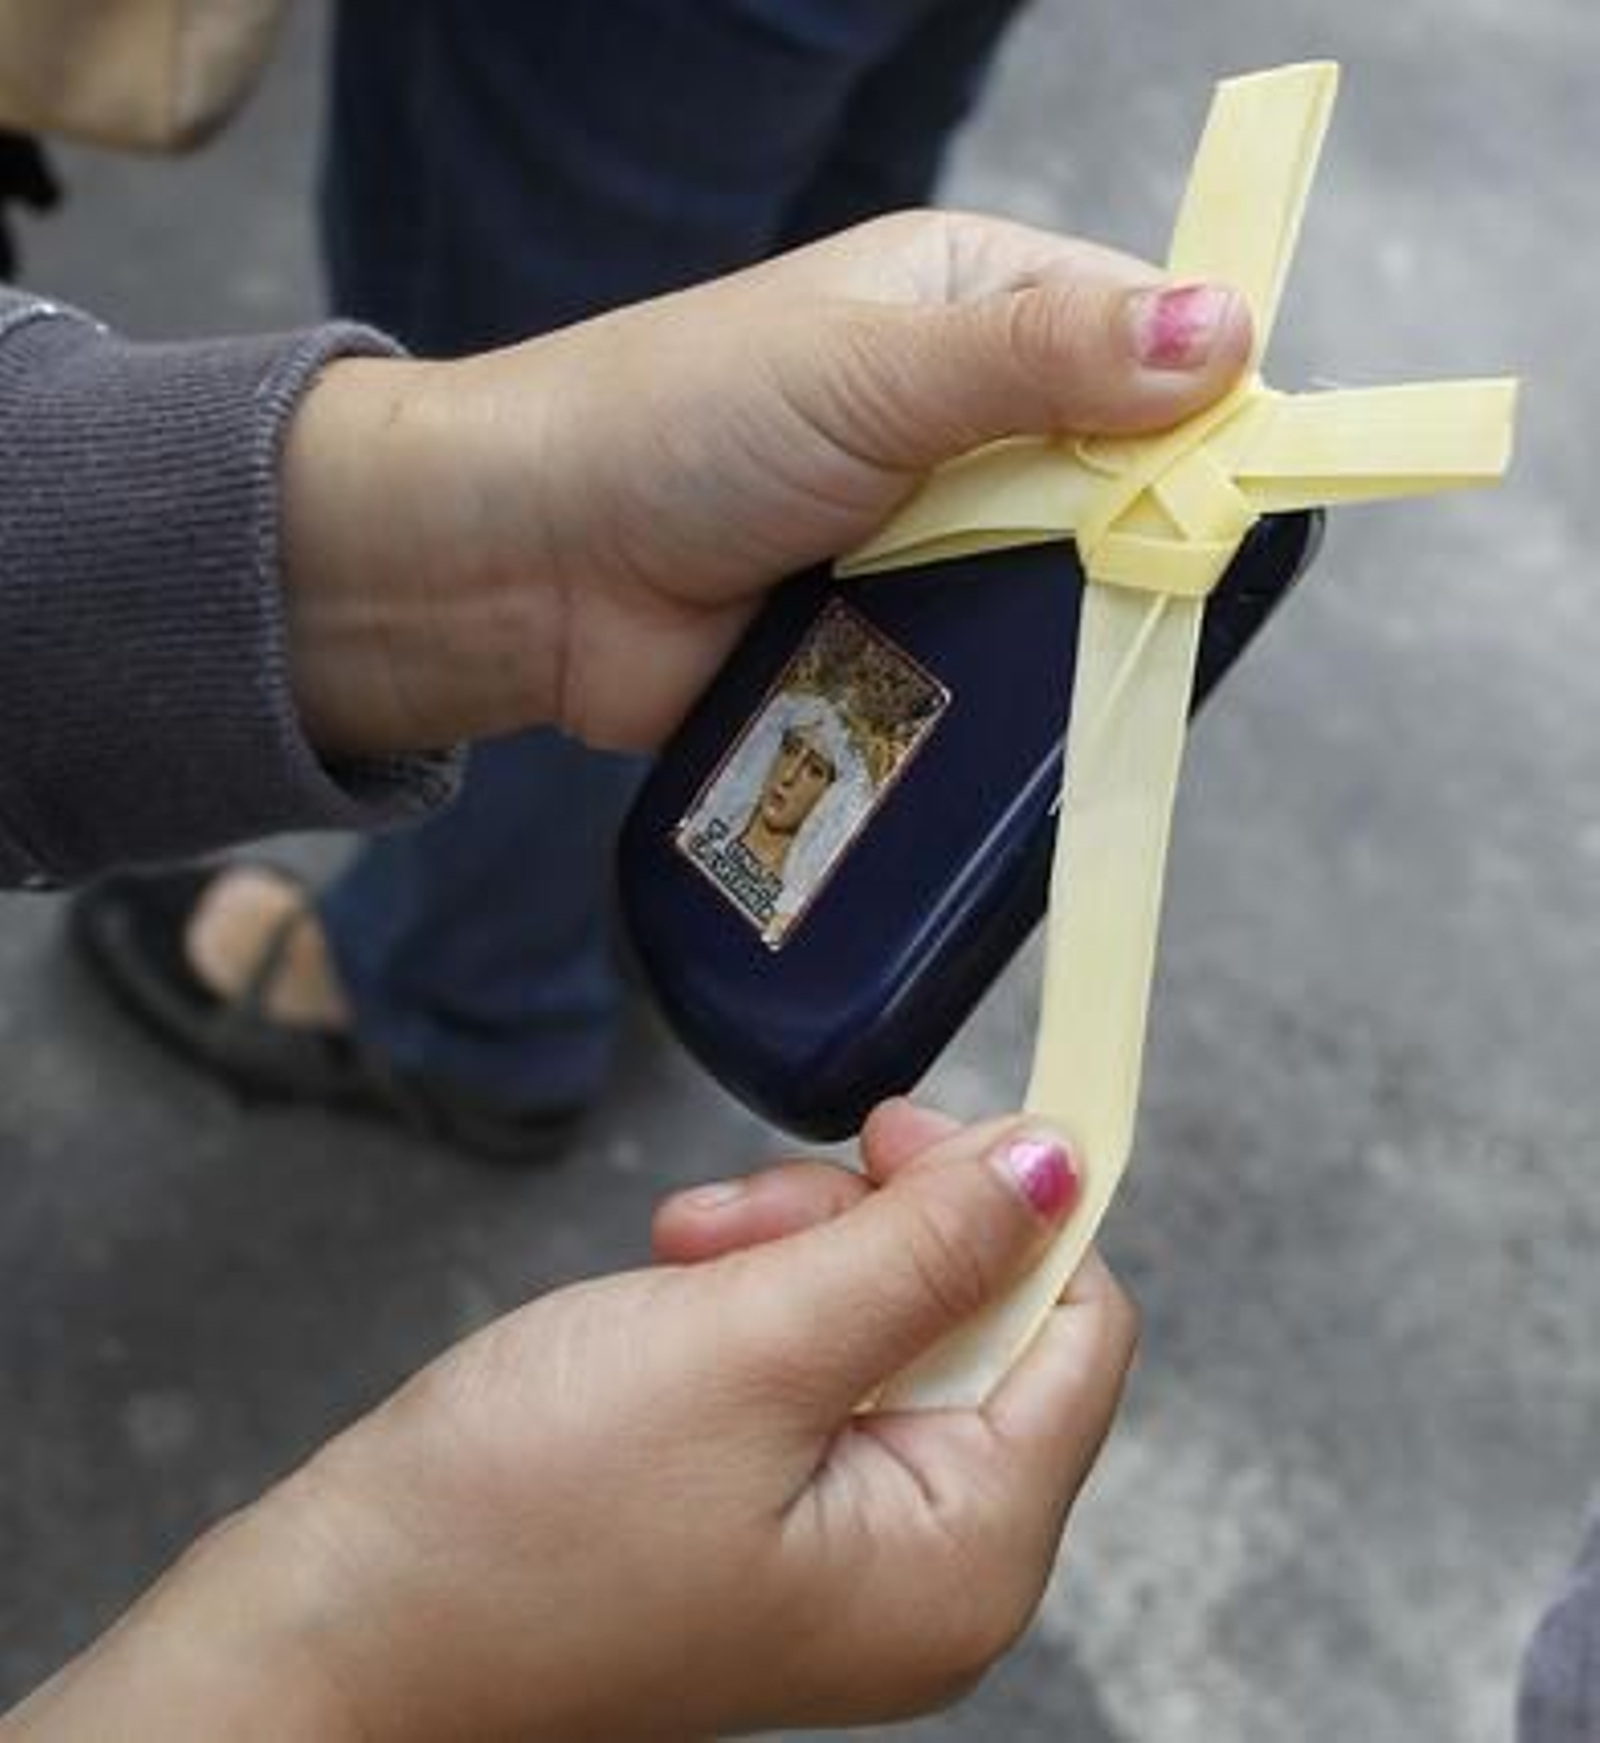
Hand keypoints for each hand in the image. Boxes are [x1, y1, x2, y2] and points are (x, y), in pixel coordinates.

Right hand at [11, 1109, 1134, 1740]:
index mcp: (962, 1557)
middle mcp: (922, 1565)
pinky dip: (748, 1298)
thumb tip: (1057, 1167)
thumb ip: (922, 1251)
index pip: (1081, 1331)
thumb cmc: (525, 1518)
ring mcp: (837, 1542)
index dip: (1015, 1208)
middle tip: (744, 1211)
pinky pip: (807, 1361)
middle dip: (863, 1231)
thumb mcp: (750, 1346)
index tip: (909, 1125)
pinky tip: (668, 1285)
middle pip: (979, 1317)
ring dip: (790, 1250)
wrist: (336, 1626)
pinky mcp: (761, 1509)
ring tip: (679, 1250)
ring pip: (883, 1319)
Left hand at [281, 210, 1250, 755]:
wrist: (527, 568)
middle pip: (1120, 474)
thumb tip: (1223, 331)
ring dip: (1072, 622)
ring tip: (1090, 661)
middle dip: (1139, 532)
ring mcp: (932, 536)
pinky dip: (1010, 689)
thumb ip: (1040, 357)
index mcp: (969, 305)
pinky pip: (993, 666)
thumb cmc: (675, 423)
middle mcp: (964, 420)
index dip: (1204, 399)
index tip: (1238, 479)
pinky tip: (1032, 715)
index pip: (1143, 335)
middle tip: (1146, 589)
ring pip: (1063, 583)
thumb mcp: (870, 368)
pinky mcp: (900, 636)